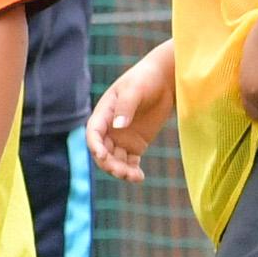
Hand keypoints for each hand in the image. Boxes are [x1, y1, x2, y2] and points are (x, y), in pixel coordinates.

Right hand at [86, 42, 176, 182]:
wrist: (164, 81)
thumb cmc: (145, 79)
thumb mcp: (134, 90)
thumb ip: (125, 107)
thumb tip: (118, 126)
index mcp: (103, 114)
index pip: (93, 133)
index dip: (95, 146)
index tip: (102, 156)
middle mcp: (109, 129)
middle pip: (102, 151)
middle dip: (109, 163)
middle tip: (123, 172)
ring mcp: (122, 138)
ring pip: (115, 160)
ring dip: (121, 171)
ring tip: (135, 177)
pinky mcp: (136, 145)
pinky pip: (129, 162)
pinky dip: (132, 171)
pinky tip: (139, 177)